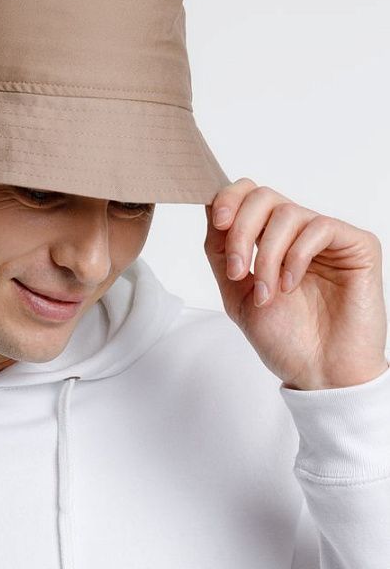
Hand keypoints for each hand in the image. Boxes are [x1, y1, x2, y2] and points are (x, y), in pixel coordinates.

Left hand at [204, 178, 388, 390]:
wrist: (319, 372)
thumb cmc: (285, 338)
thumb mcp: (235, 292)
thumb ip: (221, 250)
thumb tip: (210, 207)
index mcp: (271, 240)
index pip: (248, 195)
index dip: (229, 199)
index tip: (218, 223)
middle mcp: (298, 233)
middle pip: (263, 196)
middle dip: (241, 231)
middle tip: (237, 270)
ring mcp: (328, 238)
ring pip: (287, 212)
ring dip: (267, 255)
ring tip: (267, 293)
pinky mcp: (357, 245)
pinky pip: (320, 227)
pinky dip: (297, 256)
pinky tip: (291, 285)